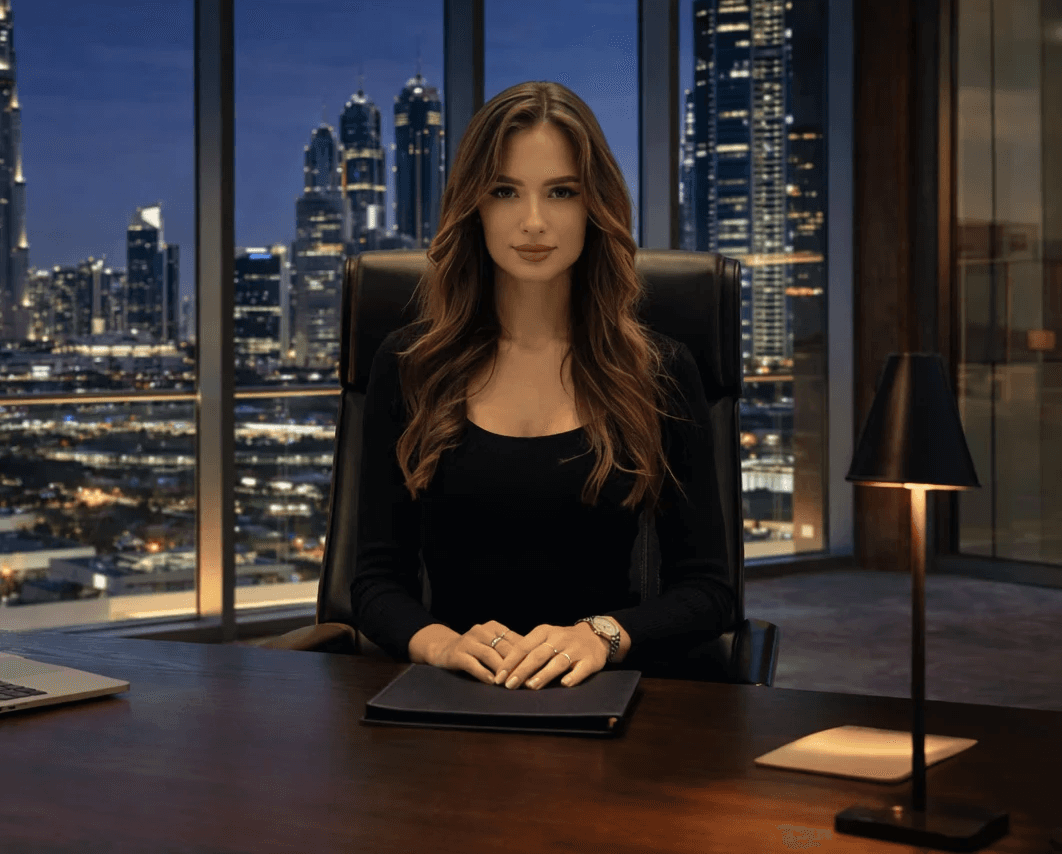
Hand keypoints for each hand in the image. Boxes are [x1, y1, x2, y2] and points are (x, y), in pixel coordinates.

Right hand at [431, 622, 526, 684]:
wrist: (443, 649)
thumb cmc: (475, 649)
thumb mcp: (492, 644)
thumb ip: (509, 649)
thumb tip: (535, 661)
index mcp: (494, 627)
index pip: (514, 640)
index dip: (526, 655)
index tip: (538, 669)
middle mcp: (481, 631)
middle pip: (503, 647)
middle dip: (516, 664)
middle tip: (527, 680)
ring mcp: (468, 641)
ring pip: (489, 654)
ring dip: (501, 669)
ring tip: (510, 682)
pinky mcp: (457, 654)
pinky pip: (472, 663)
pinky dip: (483, 672)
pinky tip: (491, 682)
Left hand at [493, 623, 607, 689]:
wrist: (594, 636)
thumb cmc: (562, 641)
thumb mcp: (545, 639)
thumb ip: (528, 652)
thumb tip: (506, 671)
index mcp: (544, 632)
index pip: (523, 646)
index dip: (510, 662)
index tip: (499, 677)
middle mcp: (559, 638)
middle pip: (538, 655)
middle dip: (522, 670)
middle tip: (510, 685)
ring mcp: (575, 649)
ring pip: (558, 662)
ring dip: (543, 674)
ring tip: (531, 686)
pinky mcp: (590, 660)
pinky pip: (581, 669)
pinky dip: (573, 676)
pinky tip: (565, 684)